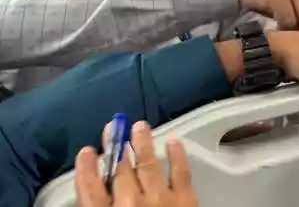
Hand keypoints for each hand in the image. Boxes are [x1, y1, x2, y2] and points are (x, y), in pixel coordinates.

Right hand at [75, 121, 195, 206]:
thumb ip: (100, 205)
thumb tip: (98, 193)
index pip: (90, 188)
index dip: (86, 167)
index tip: (87, 151)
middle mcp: (130, 202)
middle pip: (120, 170)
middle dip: (116, 146)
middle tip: (114, 126)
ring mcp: (160, 199)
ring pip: (148, 164)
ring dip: (143, 143)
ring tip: (140, 126)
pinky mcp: (185, 200)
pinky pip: (180, 172)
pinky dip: (177, 155)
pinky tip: (173, 141)